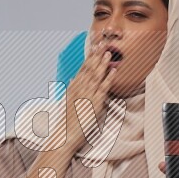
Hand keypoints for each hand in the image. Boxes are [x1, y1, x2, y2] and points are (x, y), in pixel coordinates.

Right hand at [58, 37, 117, 152]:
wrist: (64, 135)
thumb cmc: (67, 120)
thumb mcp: (67, 101)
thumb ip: (71, 88)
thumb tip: (73, 78)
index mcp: (73, 87)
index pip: (82, 68)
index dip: (89, 56)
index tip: (94, 46)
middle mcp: (79, 89)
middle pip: (89, 68)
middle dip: (96, 55)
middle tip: (103, 42)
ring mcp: (87, 96)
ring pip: (96, 76)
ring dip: (103, 63)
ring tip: (109, 52)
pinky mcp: (94, 104)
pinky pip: (103, 89)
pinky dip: (108, 79)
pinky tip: (113, 71)